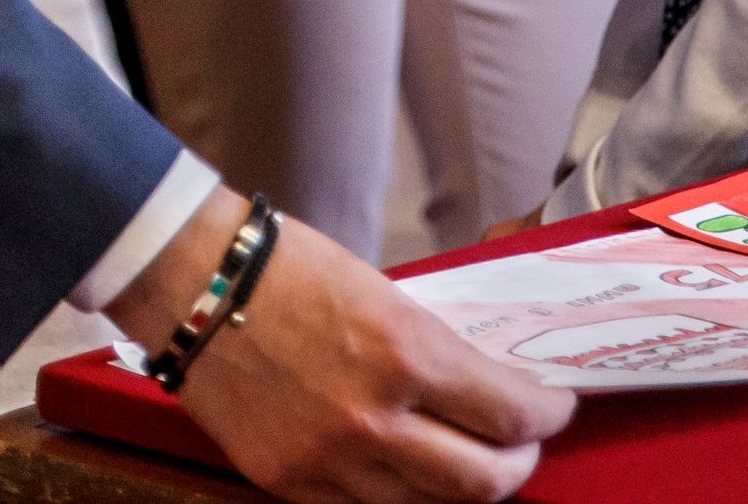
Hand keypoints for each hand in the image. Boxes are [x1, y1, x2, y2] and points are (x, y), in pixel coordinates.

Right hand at [106, 189, 569, 501]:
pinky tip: (405, 467)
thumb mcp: (381, 291)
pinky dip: (397, 493)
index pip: (510, 411)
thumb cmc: (287, 266)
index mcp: (404, 353)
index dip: (547, 412)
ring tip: (468, 458)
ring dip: (461, 484)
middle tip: (524, 442)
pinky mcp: (290, 483)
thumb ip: (430, 347)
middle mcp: (375, 419)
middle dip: (519, 462)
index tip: (554, 403)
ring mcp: (331, 461)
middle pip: (485, 480)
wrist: (192, 282)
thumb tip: (481, 384)